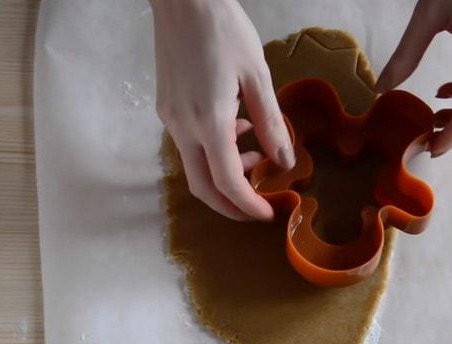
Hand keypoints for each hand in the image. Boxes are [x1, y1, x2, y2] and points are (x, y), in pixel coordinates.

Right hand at [151, 0, 293, 220]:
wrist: (183, 0)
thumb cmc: (223, 30)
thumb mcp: (257, 76)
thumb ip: (271, 123)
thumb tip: (285, 160)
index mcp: (208, 121)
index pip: (226, 182)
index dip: (248, 205)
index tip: (268, 214)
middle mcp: (182, 127)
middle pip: (202, 186)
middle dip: (229, 205)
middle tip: (257, 206)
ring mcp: (170, 118)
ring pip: (194, 167)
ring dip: (223, 175)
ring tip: (255, 156)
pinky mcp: (167, 108)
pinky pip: (189, 144)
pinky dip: (213, 151)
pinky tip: (236, 130)